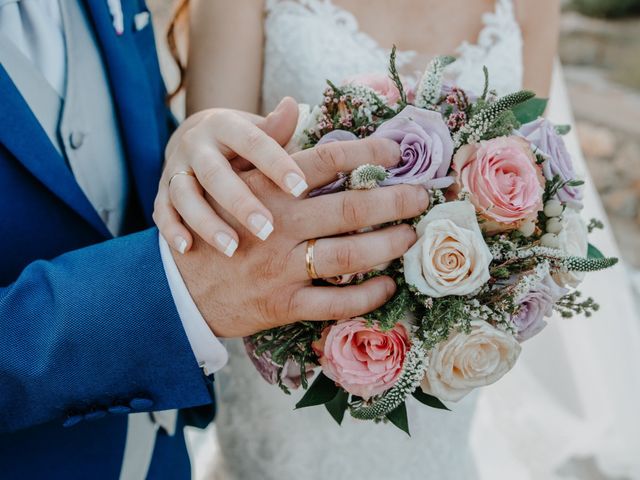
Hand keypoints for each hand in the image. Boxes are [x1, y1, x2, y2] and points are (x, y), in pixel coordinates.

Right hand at [154, 97, 304, 256]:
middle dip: (240, 203)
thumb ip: (276, 129)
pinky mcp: (162, 192)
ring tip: (232, 248)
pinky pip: (163, 212)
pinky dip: (172, 230)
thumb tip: (292, 106)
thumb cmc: (243, 143)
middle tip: (267, 229)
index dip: (276, 163)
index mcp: (224, 126)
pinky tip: (187, 249)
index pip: (252, 142)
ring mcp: (175, 169)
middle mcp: (195, 145)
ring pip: (185, 196)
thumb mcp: (259, 131)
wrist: (197, 140)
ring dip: (207, 223)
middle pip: (215, 174)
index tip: (301, 187)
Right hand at [173, 137, 429, 337]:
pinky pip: (335, 304)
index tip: (398, 151)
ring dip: (388, 246)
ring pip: (350, 258)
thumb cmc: (214, 227)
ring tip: (411, 236)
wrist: (178, 287)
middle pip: (350, 210)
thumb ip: (265, 146)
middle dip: (395, 201)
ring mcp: (282, 269)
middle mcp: (279, 227)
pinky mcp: (283, 305)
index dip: (369, 153)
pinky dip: (367, 297)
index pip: (327, 161)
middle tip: (422, 196)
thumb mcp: (230, 181)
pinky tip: (387, 286)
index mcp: (267, 190)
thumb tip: (292, 105)